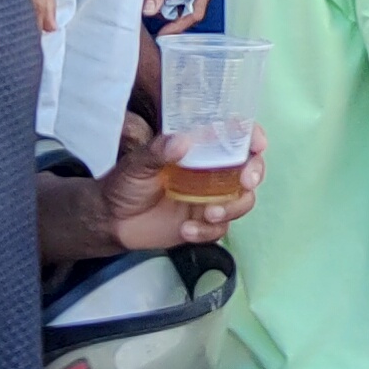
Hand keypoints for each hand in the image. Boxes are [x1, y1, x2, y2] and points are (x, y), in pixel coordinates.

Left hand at [94, 121, 259, 246]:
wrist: (111, 221)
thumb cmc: (125, 184)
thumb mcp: (137, 163)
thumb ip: (157, 150)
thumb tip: (182, 141)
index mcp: (199, 150)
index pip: (234, 137)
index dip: (252, 136)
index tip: (257, 144)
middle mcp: (211, 172)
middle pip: (250, 168)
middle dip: (255, 173)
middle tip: (246, 181)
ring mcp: (210, 199)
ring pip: (242, 201)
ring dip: (233, 207)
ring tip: (208, 215)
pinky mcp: (204, 225)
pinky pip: (221, 229)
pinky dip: (208, 232)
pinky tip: (186, 231)